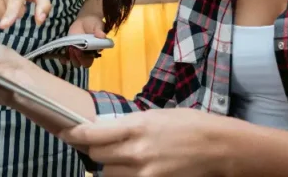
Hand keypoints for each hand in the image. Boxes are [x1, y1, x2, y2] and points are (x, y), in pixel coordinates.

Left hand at [60, 108, 231, 176]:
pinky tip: (132, 170)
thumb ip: (130, 124)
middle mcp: (136, 152)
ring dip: (109, 167)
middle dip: (94, 149)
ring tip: (122, 158)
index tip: (67, 132)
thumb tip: (107, 130)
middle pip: (96, 156)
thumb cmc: (191, 125)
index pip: (92, 134)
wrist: (220, 148)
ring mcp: (143, 174)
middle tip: (98, 144)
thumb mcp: (157, 116)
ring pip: (107, 174)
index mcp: (136, 127)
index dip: (75, 134)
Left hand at [66, 14, 105, 67]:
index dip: (85, 59)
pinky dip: (63, 59)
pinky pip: (66, 56)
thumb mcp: (98, 26)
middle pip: (81, 63)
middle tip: (75, 49)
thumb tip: (102, 36)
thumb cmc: (94, 24)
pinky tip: (61, 57)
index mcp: (94, 51)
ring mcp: (77, 52)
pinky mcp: (69, 48)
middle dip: (77, 59)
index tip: (82, 51)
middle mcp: (85, 54)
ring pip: (74, 61)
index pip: (89, 61)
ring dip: (71, 57)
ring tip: (70, 48)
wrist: (85, 20)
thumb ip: (99, 31)